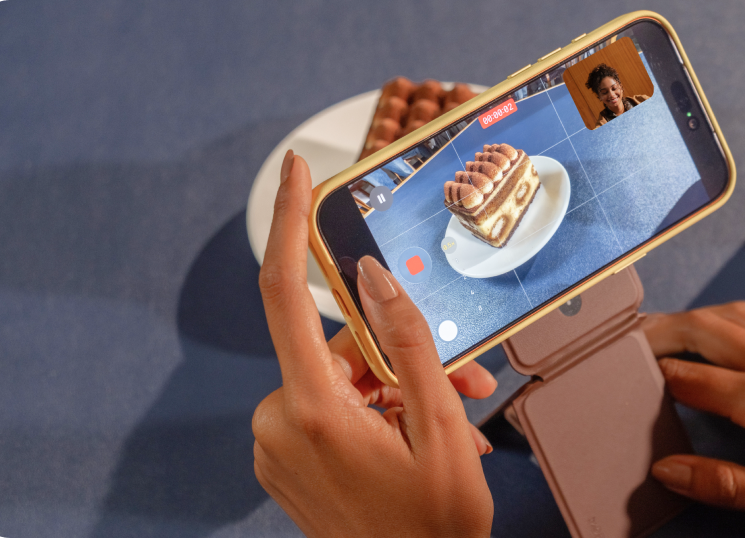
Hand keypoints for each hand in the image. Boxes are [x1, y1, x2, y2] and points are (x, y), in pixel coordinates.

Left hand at [252, 151, 494, 537]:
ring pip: (342, 382)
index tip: (295, 172)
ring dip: (399, 392)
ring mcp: (278, 447)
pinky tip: (418, 437)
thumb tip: (376, 277)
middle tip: (466, 384)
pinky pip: (331, 411)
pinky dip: (376, 413)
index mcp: (312, 410)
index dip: (286, 220)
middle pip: (340, 349)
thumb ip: (410, 346)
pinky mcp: (287, 461)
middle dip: (404, 357)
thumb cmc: (431, 528)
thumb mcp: (440, 430)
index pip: (283, 291)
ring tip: (455, 425)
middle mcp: (280, 424)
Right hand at [644, 302, 744, 537]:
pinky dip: (723, 319)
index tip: (617, 375)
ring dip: (690, 318)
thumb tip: (671, 471)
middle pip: (706, 330)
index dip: (652, 377)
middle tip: (623, 341)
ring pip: (732, 316)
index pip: (693, 379)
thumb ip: (730, 485)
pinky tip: (716, 333)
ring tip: (659, 331)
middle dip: (660, 330)